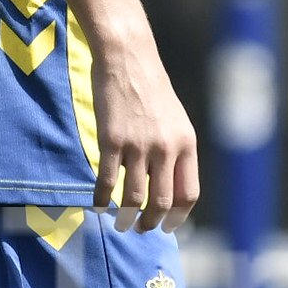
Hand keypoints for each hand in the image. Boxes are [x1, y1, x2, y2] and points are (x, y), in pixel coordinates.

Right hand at [91, 31, 198, 232]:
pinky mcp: (112, 141)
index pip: (188, 193)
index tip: (167, 226)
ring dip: (127, 218)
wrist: (128, 58)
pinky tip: (98, 207)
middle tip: (141, 229)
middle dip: (151, 223)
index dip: (178, 217)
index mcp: (186, 143)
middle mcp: (166, 148)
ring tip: (121, 224)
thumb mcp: (174, 120)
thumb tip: (167, 186)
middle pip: (162, 201)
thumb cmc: (150, 89)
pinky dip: (102, 200)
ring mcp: (138, 145)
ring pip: (134, 197)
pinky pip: (107, 182)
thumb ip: (174, 150)